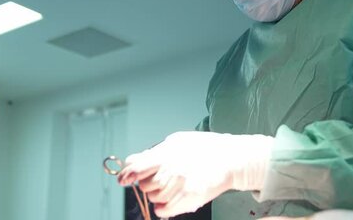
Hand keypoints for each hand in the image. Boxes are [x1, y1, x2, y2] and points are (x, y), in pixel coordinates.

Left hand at [117, 131, 273, 217]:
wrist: (230, 159)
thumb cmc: (204, 148)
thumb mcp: (176, 142)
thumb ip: (152, 153)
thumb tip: (131, 161)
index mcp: (168, 155)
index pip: (138, 168)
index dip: (127, 175)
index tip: (122, 179)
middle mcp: (173, 172)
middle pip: (144, 185)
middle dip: (147, 182)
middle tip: (159, 177)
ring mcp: (181, 188)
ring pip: (153, 198)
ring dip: (156, 194)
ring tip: (170, 185)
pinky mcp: (189, 201)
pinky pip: (163, 211)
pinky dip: (163, 207)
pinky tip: (170, 198)